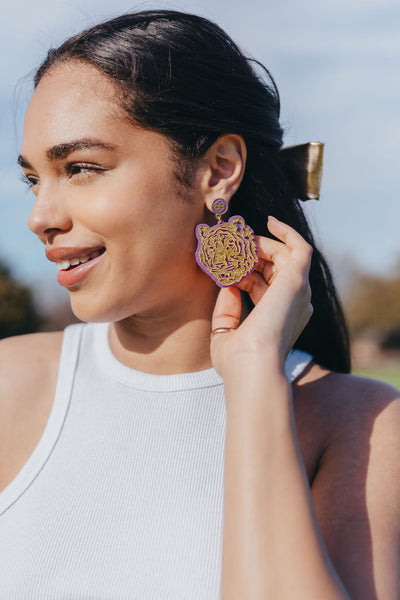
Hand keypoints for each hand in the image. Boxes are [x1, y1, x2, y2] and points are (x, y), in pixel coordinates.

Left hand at [210, 216, 312, 377]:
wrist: (251, 366)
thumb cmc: (237, 361)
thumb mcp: (225, 334)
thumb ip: (227, 310)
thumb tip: (228, 284)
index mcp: (280, 317)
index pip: (261, 284)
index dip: (240, 272)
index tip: (221, 267)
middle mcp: (294, 304)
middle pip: (273, 267)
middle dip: (249, 254)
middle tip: (228, 247)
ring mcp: (298, 291)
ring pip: (283, 254)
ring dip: (258, 245)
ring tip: (236, 240)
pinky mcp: (298, 280)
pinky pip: (300, 247)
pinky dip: (287, 232)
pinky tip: (269, 221)